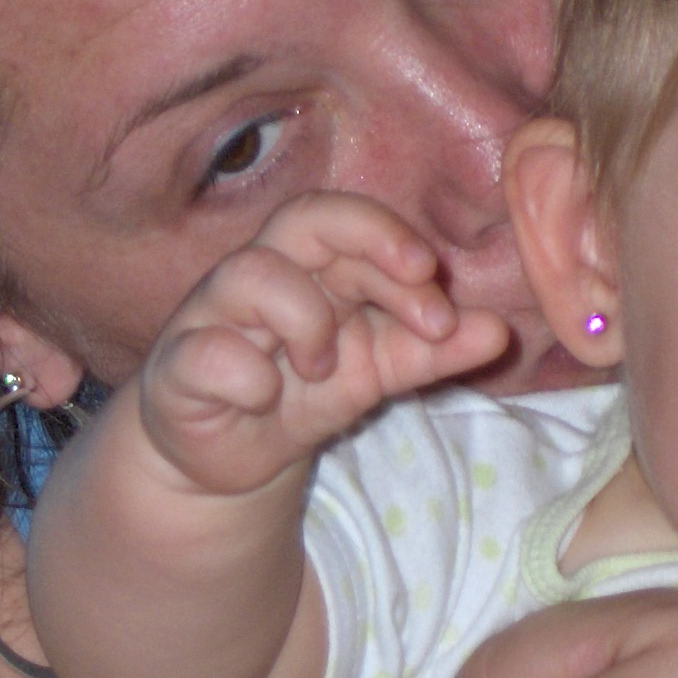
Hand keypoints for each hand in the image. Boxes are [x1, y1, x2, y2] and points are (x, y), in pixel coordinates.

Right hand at [137, 192, 510, 495]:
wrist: (231, 459)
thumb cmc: (304, 391)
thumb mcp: (379, 374)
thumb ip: (433, 351)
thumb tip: (498, 329)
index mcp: (313, 266)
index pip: (349, 222)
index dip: (393, 241)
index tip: (436, 284)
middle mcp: (260, 275)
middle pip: (302, 219)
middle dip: (368, 246)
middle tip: (421, 300)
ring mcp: (213, 317)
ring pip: (249, 273)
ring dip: (306, 317)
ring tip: (326, 366)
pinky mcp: (178, 368)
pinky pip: (203, 352)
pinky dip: (244, 372)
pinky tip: (267, 397)